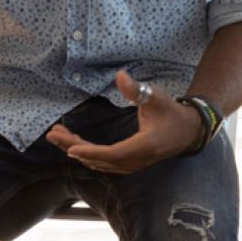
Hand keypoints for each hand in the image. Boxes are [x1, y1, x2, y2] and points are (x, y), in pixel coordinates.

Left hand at [46, 70, 204, 174]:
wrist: (188, 132)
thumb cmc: (171, 113)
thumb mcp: (156, 97)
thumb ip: (137, 89)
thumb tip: (120, 76)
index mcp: (143, 146)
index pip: (112, 153)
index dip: (90, 152)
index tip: (70, 148)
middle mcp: (136, 160)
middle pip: (100, 159)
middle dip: (73, 147)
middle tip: (53, 134)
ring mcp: (131, 165)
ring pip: (99, 162)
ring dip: (76, 150)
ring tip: (58, 135)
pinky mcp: (128, 164)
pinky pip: (103, 162)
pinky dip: (86, 154)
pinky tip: (73, 145)